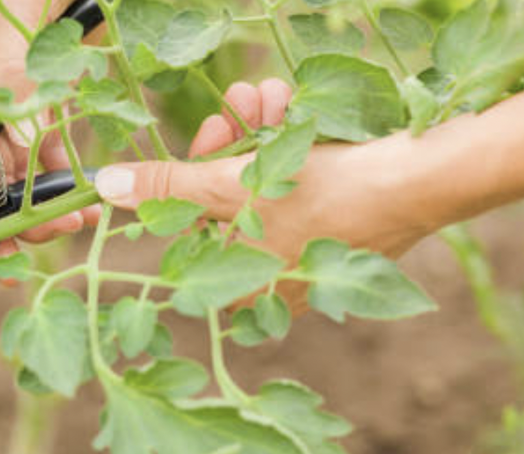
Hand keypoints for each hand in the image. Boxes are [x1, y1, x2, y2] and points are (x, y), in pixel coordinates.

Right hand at [0, 0, 101, 265]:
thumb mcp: (15, 28)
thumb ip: (15, 82)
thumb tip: (20, 146)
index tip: (13, 233)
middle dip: (21, 208)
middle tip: (56, 231)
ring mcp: (16, 105)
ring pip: (24, 166)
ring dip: (48, 197)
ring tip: (75, 220)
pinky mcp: (48, 99)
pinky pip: (52, 146)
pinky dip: (67, 172)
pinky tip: (84, 192)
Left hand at [95, 79, 439, 311]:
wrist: (419, 183)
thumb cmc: (323, 198)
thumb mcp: (231, 188)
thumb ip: (166, 188)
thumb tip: (104, 188)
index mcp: (242, 290)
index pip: (190, 234)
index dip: (186, 183)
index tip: (199, 142)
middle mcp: (271, 277)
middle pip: (224, 205)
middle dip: (227, 146)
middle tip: (234, 106)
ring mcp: (303, 251)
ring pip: (259, 184)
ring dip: (257, 132)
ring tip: (267, 93)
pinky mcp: (331, 220)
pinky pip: (293, 180)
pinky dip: (288, 141)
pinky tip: (289, 103)